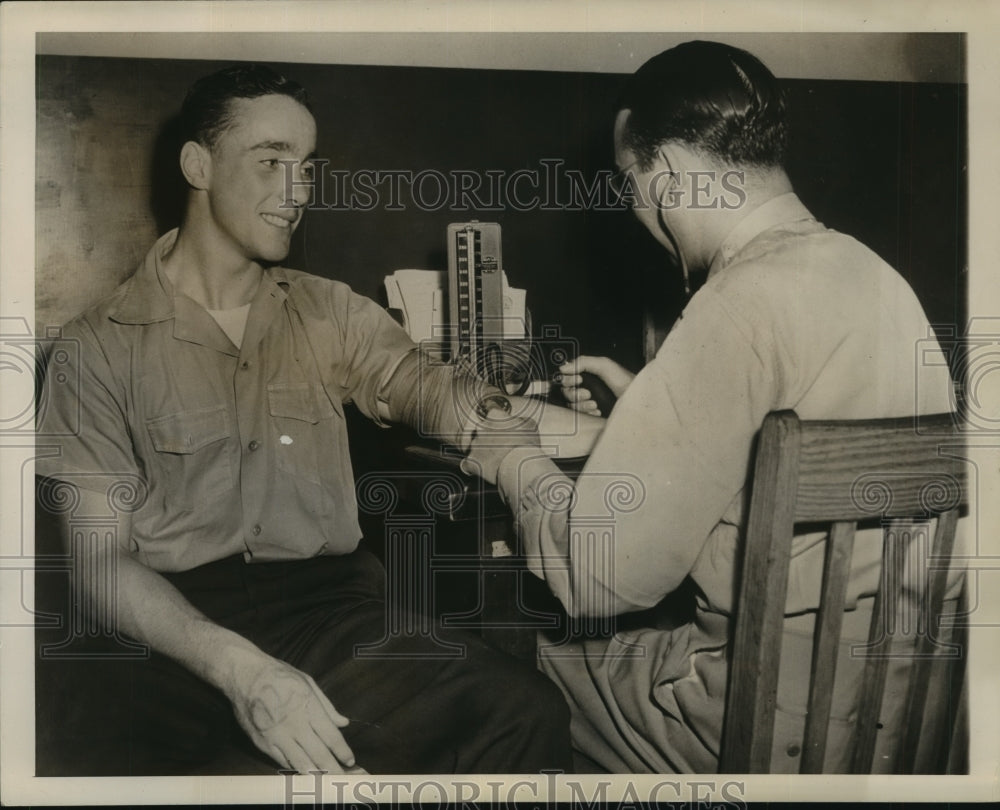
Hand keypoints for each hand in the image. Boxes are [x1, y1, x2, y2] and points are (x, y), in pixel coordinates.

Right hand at [229, 655, 356, 773]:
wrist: (245, 674)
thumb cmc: (279, 675)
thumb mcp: (308, 682)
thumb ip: (327, 706)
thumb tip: (343, 722)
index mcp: (309, 707)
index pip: (331, 736)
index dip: (342, 751)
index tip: (350, 760)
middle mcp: (295, 725)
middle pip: (319, 754)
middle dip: (334, 768)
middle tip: (343, 778)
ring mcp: (277, 736)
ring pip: (300, 763)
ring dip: (316, 774)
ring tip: (326, 781)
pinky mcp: (263, 743)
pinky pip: (281, 762)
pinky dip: (294, 769)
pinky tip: (304, 773)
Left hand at [461, 412, 541, 484]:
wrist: (520, 465)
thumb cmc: (527, 444)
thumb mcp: (530, 425)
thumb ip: (521, 420)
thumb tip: (520, 421)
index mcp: (494, 415)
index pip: (491, 409)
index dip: (497, 418)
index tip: (501, 422)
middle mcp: (480, 427)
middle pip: (480, 429)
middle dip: (488, 435)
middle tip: (500, 443)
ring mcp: (474, 444)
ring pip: (474, 446)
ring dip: (482, 450)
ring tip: (495, 458)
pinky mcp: (470, 461)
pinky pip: (467, 464)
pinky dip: (473, 466)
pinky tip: (483, 468)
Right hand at [557, 356, 634, 415]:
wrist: (637, 400)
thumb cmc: (625, 382)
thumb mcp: (604, 365)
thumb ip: (583, 362)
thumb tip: (564, 367)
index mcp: (588, 374)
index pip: (566, 377)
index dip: (568, 380)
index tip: (578, 380)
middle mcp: (587, 387)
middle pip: (566, 392)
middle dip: (575, 394)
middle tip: (588, 393)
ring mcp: (589, 401)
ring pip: (572, 405)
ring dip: (581, 405)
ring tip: (595, 404)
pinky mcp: (593, 413)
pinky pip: (581, 416)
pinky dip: (588, 413)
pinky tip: (597, 411)